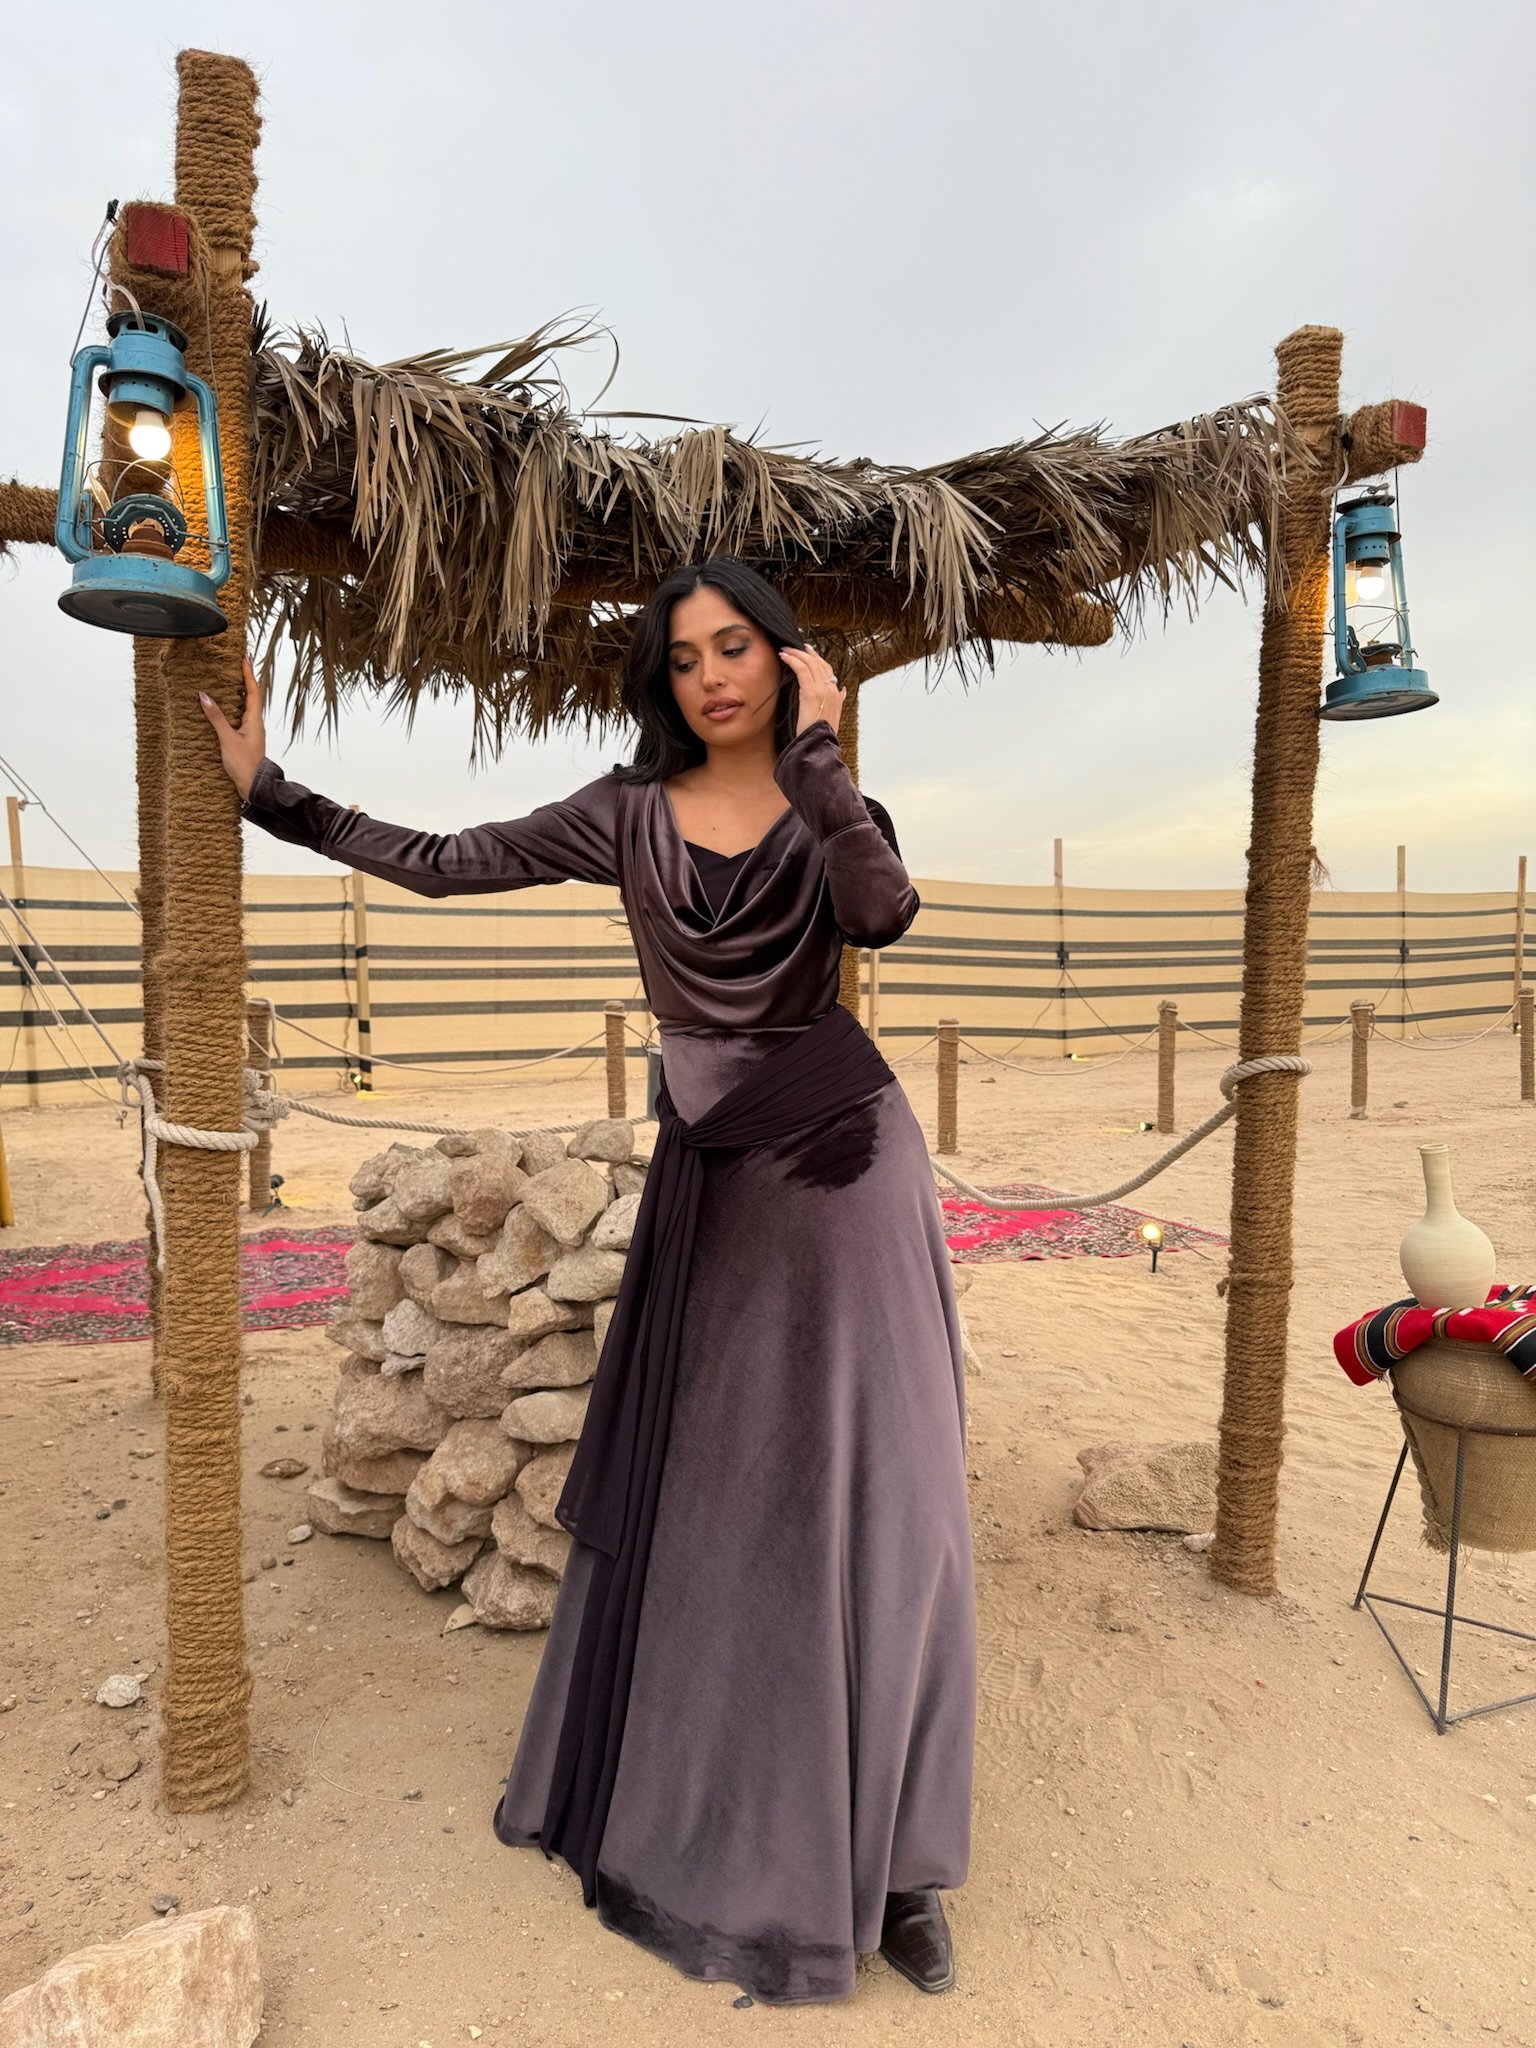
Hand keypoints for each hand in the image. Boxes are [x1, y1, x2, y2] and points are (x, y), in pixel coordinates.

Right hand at [200, 656, 267, 801]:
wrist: (254, 787)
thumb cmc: (244, 765)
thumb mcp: (227, 739)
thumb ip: (216, 717)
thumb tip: (204, 696)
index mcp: (254, 720)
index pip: (252, 691)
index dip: (248, 673)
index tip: (244, 658)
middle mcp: (255, 723)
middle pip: (251, 696)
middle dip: (244, 679)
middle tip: (236, 663)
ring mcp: (250, 731)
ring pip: (245, 706)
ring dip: (238, 692)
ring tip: (228, 679)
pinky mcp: (244, 739)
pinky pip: (239, 717)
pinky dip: (232, 707)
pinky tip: (223, 707)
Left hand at [781, 645, 846, 739]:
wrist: (819, 742)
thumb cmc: (822, 732)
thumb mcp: (835, 715)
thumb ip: (839, 701)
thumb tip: (843, 691)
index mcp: (836, 693)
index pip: (828, 669)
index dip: (817, 658)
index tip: (808, 651)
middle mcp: (831, 689)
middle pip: (819, 663)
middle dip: (805, 652)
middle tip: (793, 646)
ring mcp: (821, 689)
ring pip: (809, 663)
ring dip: (796, 654)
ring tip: (785, 650)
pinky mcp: (810, 692)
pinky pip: (801, 669)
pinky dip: (792, 660)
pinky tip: (784, 657)